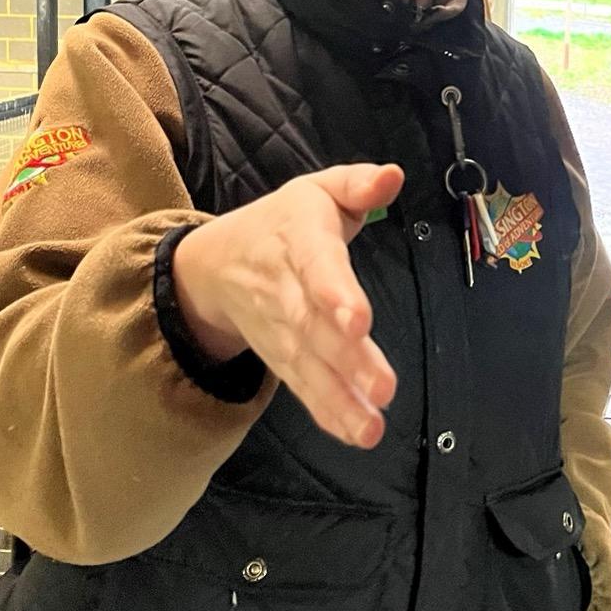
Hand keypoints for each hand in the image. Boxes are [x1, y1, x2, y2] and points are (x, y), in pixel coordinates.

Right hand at [172, 163, 403, 447]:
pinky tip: (359, 433)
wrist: (216, 264)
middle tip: (383, 388)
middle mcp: (287, 291)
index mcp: (300, 241)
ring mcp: (282, 332)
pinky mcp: (284, 359)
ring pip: (310, 367)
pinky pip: (305, 390)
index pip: (317, 267)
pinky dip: (330, 414)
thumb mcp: (317, 191)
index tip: (359, 321)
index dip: (336, 293)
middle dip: (348, 360)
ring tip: (373, 424)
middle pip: (315, 328)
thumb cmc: (284, 223)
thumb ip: (357, 183)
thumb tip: (394, 176)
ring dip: (341, 399)